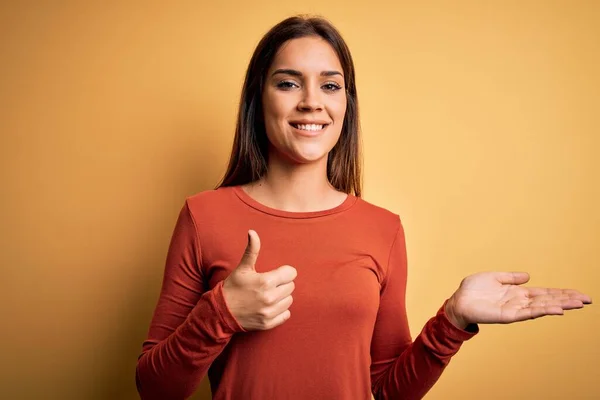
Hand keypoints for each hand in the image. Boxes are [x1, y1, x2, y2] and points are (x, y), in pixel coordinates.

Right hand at [222, 230, 296, 330]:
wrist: (221, 312)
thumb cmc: (233, 287)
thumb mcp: (242, 268)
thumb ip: (252, 250)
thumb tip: (252, 232)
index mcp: (265, 281)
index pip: (291, 273)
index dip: (284, 272)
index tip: (275, 274)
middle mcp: (269, 298)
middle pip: (291, 287)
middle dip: (282, 284)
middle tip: (269, 285)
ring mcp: (269, 312)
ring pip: (289, 300)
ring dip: (282, 297)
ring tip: (268, 295)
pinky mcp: (268, 323)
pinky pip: (286, 314)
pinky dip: (280, 311)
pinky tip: (269, 306)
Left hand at [445, 271, 591, 328]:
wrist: (457, 301)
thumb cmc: (473, 290)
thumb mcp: (494, 277)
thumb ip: (511, 277)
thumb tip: (528, 276)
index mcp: (517, 293)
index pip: (544, 293)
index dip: (560, 293)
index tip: (578, 293)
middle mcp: (519, 302)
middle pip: (548, 300)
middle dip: (567, 300)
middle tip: (587, 300)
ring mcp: (515, 309)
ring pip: (542, 307)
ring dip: (560, 305)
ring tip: (577, 304)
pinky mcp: (507, 315)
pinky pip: (528, 313)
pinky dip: (542, 311)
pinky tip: (555, 310)